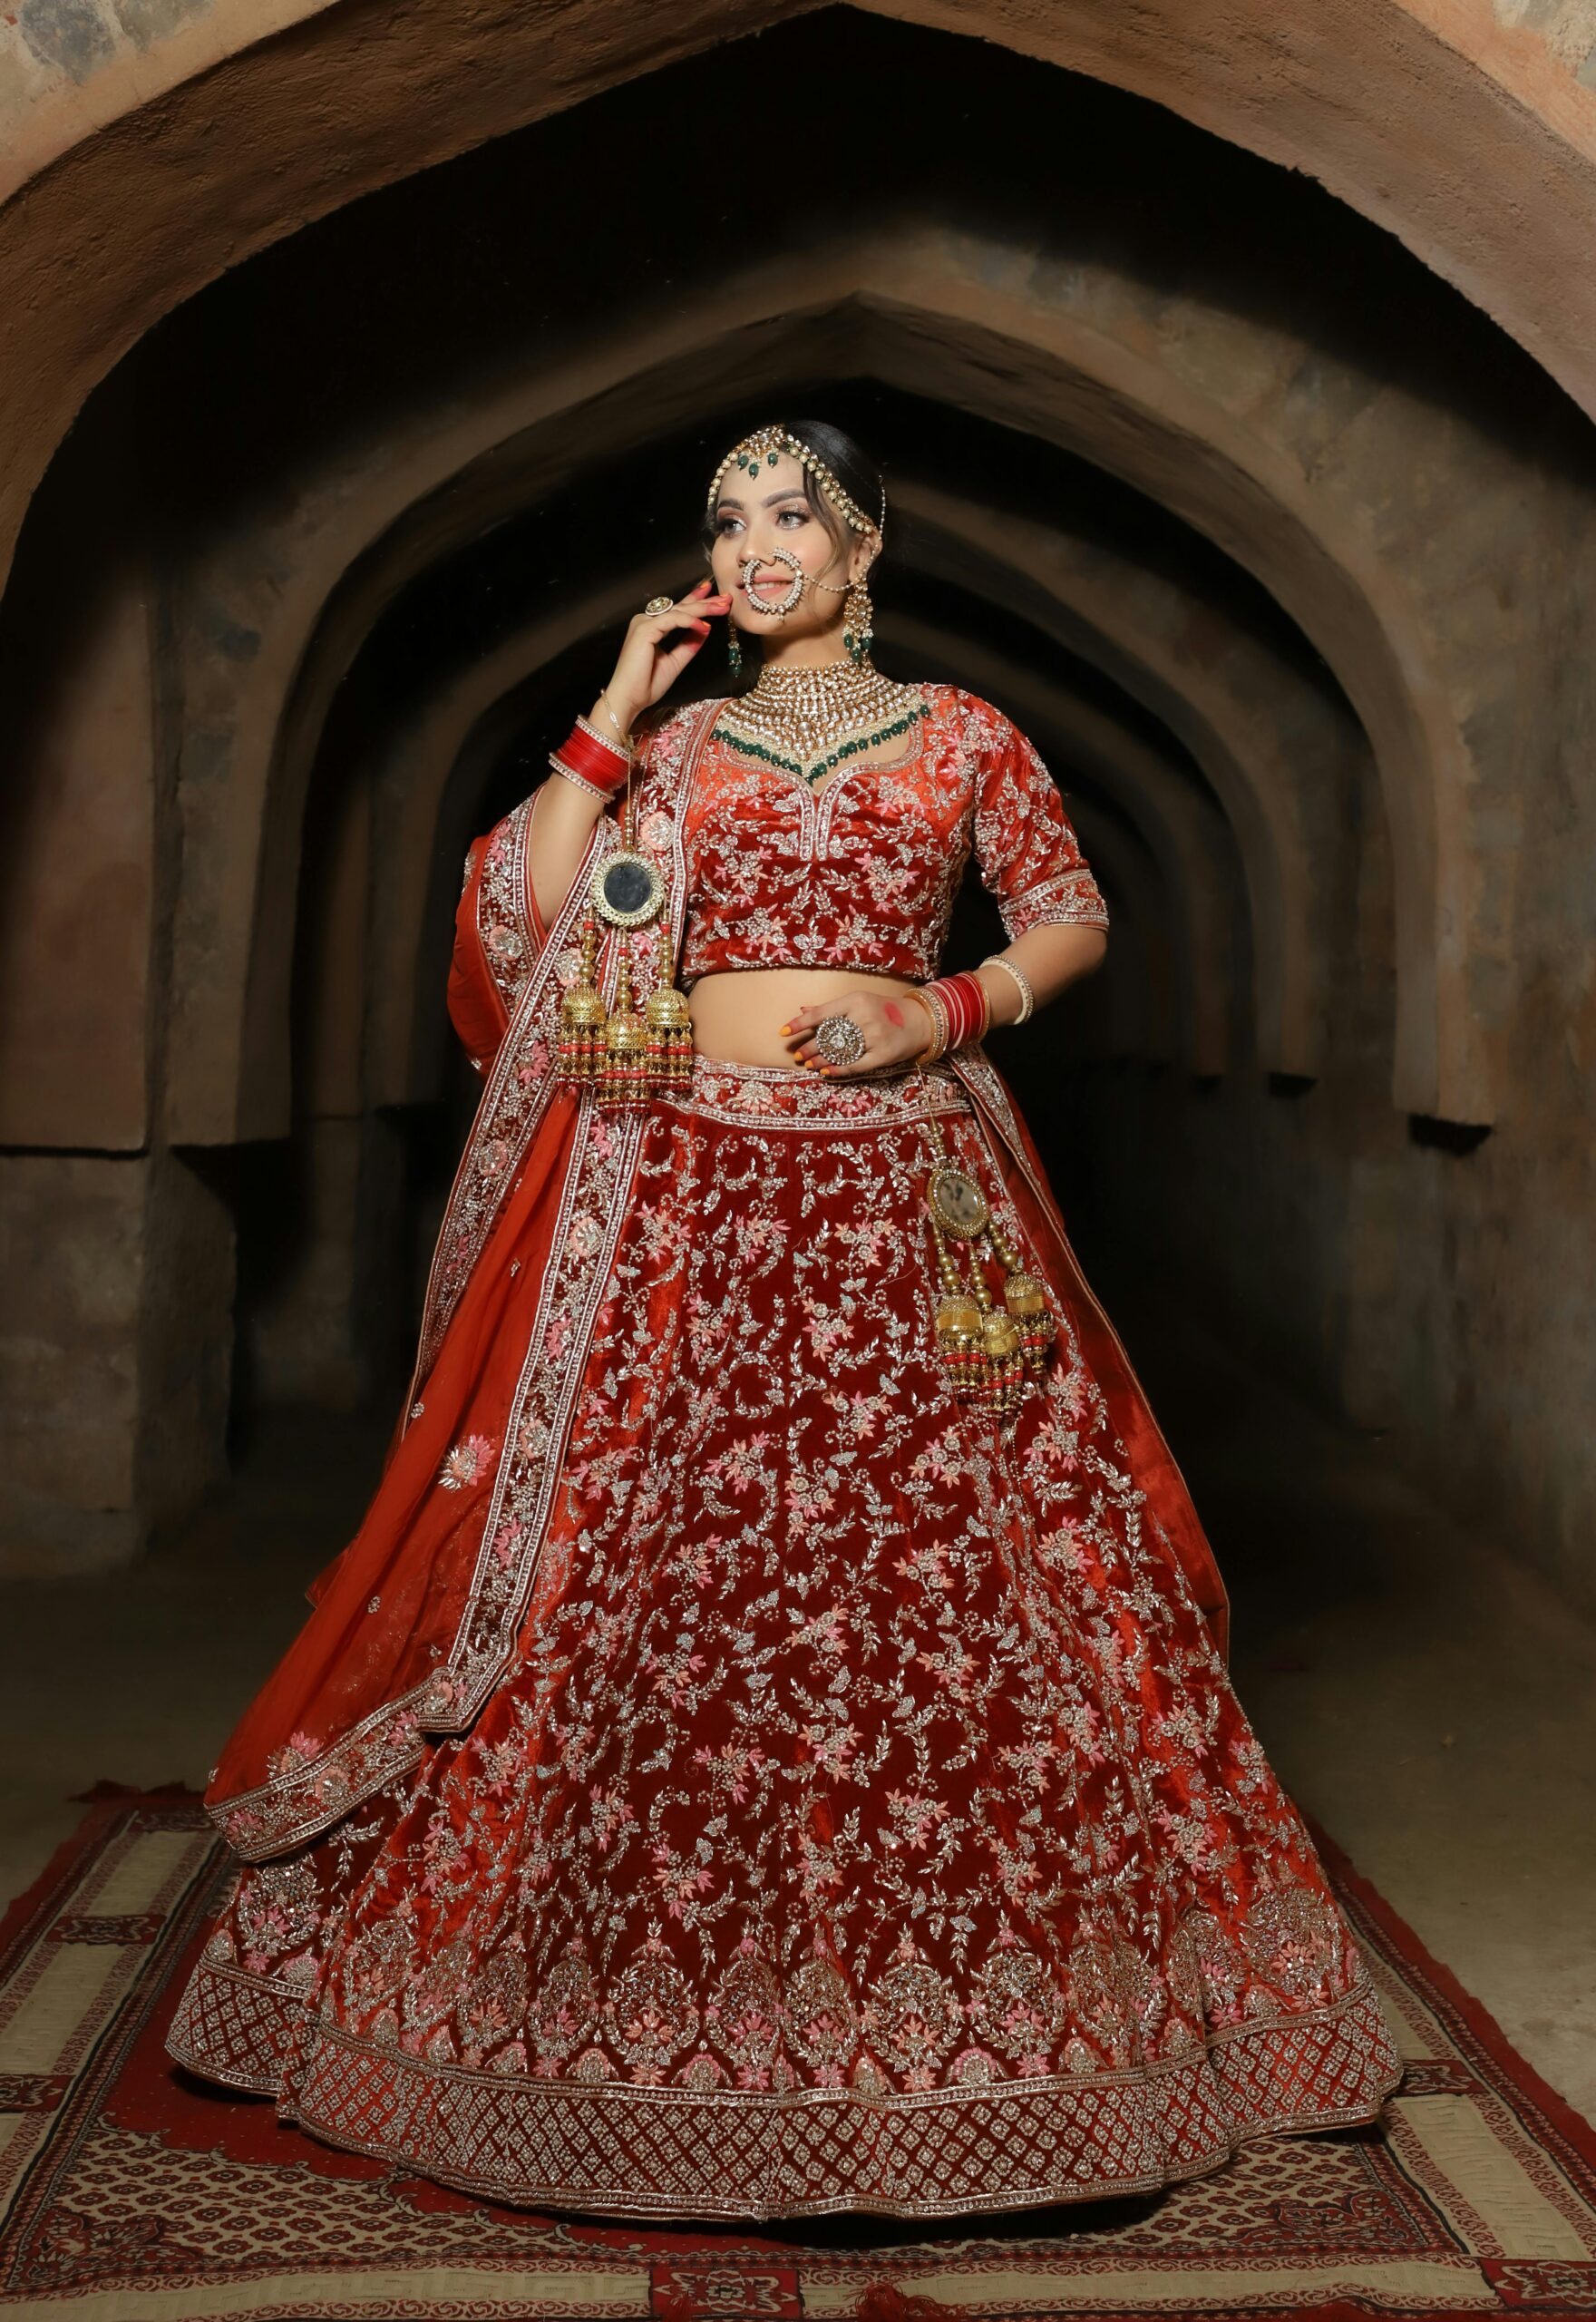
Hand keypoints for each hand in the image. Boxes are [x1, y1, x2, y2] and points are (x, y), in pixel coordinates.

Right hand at [601, 580, 731, 732]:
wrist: (630, 698)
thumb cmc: (646, 684)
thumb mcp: (675, 662)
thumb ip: (688, 645)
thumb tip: (705, 629)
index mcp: (652, 628)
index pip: (678, 611)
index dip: (696, 601)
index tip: (715, 597)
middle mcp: (646, 621)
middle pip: (680, 608)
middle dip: (705, 602)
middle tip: (726, 599)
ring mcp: (644, 623)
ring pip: (678, 611)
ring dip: (702, 608)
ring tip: (722, 607)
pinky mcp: (645, 630)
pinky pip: (672, 620)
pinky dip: (690, 621)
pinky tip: (704, 625)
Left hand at [778, 988, 933, 1075]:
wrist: (919, 1021)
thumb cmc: (884, 1011)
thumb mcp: (859, 1003)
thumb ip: (831, 1009)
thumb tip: (802, 1009)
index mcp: (856, 1000)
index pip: (821, 1013)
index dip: (800, 1024)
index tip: (783, 1032)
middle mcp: (865, 1016)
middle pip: (828, 1036)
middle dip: (809, 1047)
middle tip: (797, 1055)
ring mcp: (875, 1036)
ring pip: (840, 1051)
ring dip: (820, 1059)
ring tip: (808, 1064)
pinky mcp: (883, 1054)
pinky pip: (856, 1065)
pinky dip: (839, 1069)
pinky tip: (826, 1070)